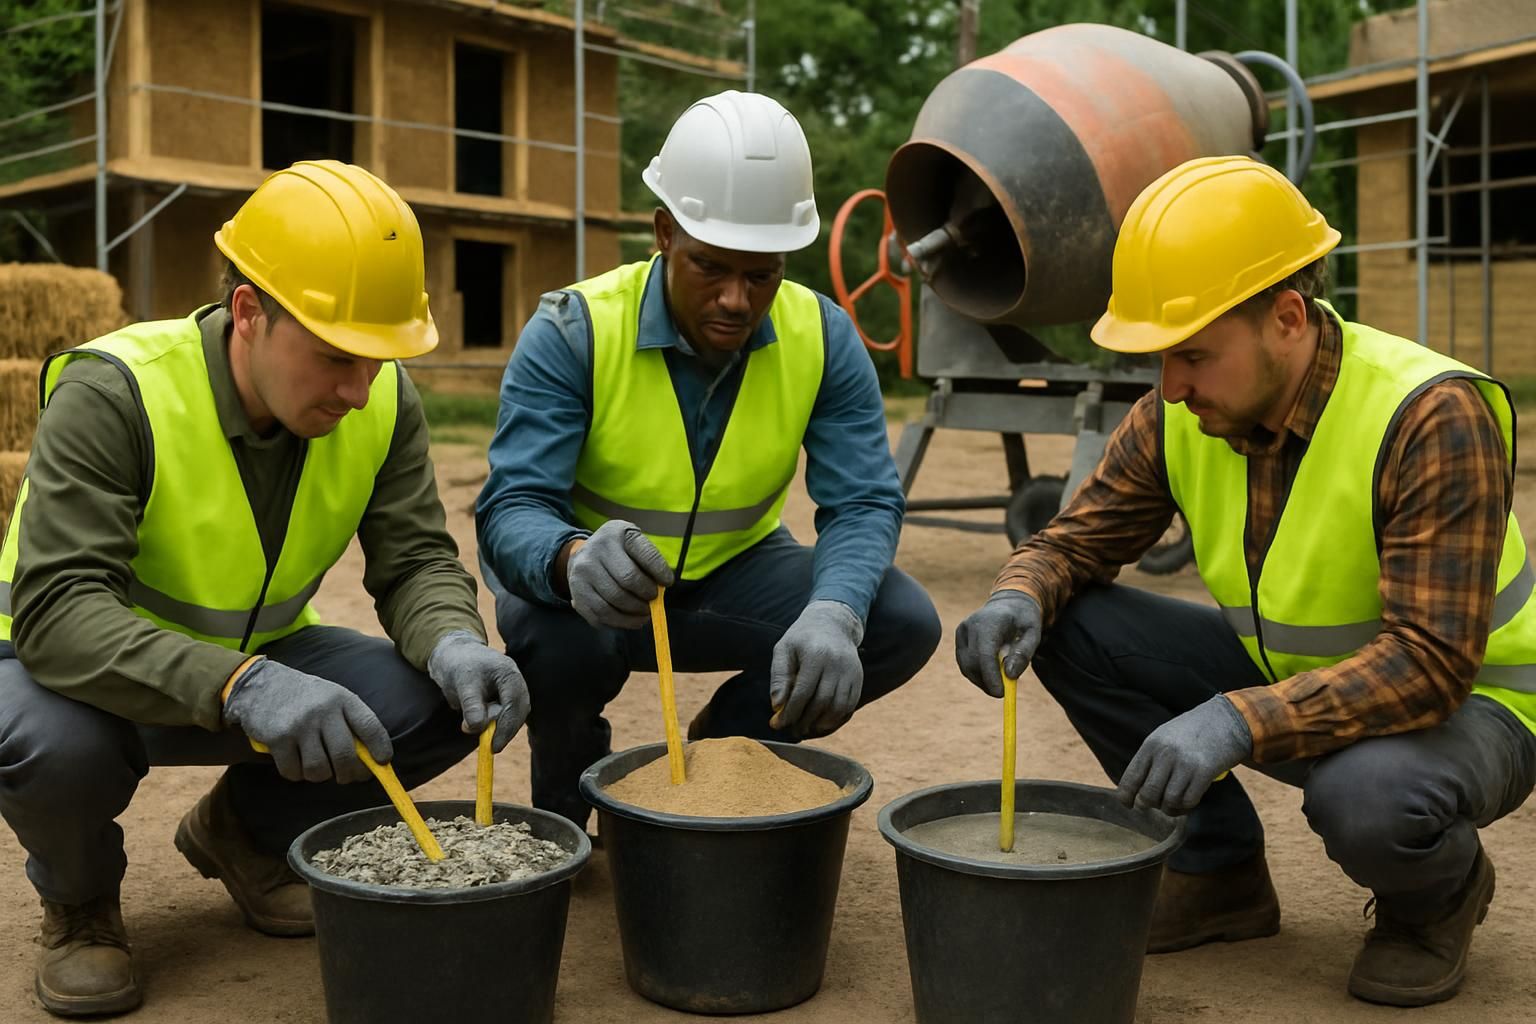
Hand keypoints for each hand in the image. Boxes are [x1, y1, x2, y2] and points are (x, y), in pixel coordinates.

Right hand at [222, 659, 392, 783]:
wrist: (260, 684)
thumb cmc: (303, 696)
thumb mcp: (331, 697)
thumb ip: (349, 722)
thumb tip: (369, 758)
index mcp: (342, 699)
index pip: (370, 726)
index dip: (380, 748)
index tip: (383, 763)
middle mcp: (324, 710)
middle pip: (345, 756)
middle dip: (349, 774)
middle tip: (345, 777)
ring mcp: (300, 724)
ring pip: (319, 769)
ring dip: (320, 775)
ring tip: (316, 765)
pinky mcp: (278, 738)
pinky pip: (293, 771)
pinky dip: (296, 773)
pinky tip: (294, 762)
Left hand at [427, 630, 530, 751]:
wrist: (453, 655)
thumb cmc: (458, 666)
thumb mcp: (462, 685)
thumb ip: (471, 706)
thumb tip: (478, 728)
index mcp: (509, 674)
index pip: (514, 705)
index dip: (506, 728)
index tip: (494, 747)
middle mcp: (516, 682)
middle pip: (519, 712)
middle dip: (503, 729)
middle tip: (488, 745)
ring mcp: (513, 689)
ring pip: (513, 715)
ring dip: (497, 726)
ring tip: (472, 724)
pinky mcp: (506, 697)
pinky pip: (505, 715)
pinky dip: (494, 723)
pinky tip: (478, 720)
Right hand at [566, 520, 674, 628]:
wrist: (582, 556)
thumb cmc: (617, 552)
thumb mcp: (633, 544)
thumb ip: (648, 561)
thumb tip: (661, 588)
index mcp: (615, 532)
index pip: (645, 554)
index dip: (660, 571)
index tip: (668, 582)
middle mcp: (595, 549)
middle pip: (628, 580)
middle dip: (647, 595)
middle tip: (653, 600)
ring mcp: (582, 572)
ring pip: (614, 601)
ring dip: (635, 613)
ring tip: (645, 613)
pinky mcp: (576, 594)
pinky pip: (601, 615)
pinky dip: (620, 622)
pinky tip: (630, 620)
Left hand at [769, 601, 863, 736]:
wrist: (833, 623)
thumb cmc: (802, 638)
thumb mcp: (784, 649)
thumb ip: (779, 677)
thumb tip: (777, 705)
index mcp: (816, 654)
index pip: (803, 692)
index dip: (790, 712)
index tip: (778, 724)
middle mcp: (837, 664)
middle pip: (822, 702)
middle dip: (805, 721)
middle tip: (791, 730)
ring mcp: (851, 672)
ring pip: (839, 708)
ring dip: (822, 725)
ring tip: (806, 729)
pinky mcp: (858, 679)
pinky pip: (850, 707)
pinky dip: (836, 720)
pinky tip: (821, 724)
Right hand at [955, 591, 1042, 697]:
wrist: (1009, 602)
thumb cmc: (1023, 619)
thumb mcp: (1033, 633)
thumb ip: (1023, 654)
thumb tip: (1010, 675)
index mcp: (990, 621)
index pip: (984, 653)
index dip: (990, 676)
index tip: (1001, 694)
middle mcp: (971, 624)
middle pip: (973, 662)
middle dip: (987, 681)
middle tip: (1003, 692)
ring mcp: (962, 630)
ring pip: (966, 665)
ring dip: (981, 679)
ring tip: (999, 678)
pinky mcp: (959, 637)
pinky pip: (964, 663)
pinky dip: (976, 673)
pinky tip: (990, 672)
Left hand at [1118, 696, 1251, 814]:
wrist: (1226, 720)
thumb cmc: (1191, 731)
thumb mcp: (1164, 736)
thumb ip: (1149, 759)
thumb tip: (1134, 788)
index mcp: (1151, 745)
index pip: (1131, 778)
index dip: (1125, 796)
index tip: (1128, 804)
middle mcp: (1166, 754)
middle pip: (1148, 794)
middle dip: (1148, 805)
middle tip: (1155, 803)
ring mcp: (1186, 763)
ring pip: (1169, 801)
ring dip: (1169, 808)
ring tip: (1172, 804)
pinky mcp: (1205, 772)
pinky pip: (1189, 800)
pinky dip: (1186, 807)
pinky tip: (1187, 802)